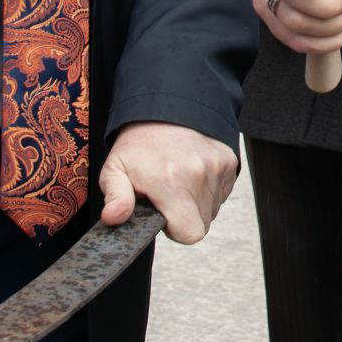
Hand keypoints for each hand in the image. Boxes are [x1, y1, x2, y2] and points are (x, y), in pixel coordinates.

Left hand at [100, 121, 238, 242]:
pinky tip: (192, 173)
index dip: (175, 229)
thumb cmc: (138, 144)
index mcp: (170, 182)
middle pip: (202, 223)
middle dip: (184, 216)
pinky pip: (222, 192)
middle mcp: (199, 175)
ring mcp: (217, 167)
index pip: (190, 234)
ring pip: (213, 208)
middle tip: (167, 194)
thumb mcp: (115, 169)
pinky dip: (209, 189)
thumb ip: (116, 198)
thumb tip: (112, 218)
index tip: (162, 212)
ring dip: (197, 202)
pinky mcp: (229, 161)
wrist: (164, 107)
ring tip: (178, 180)